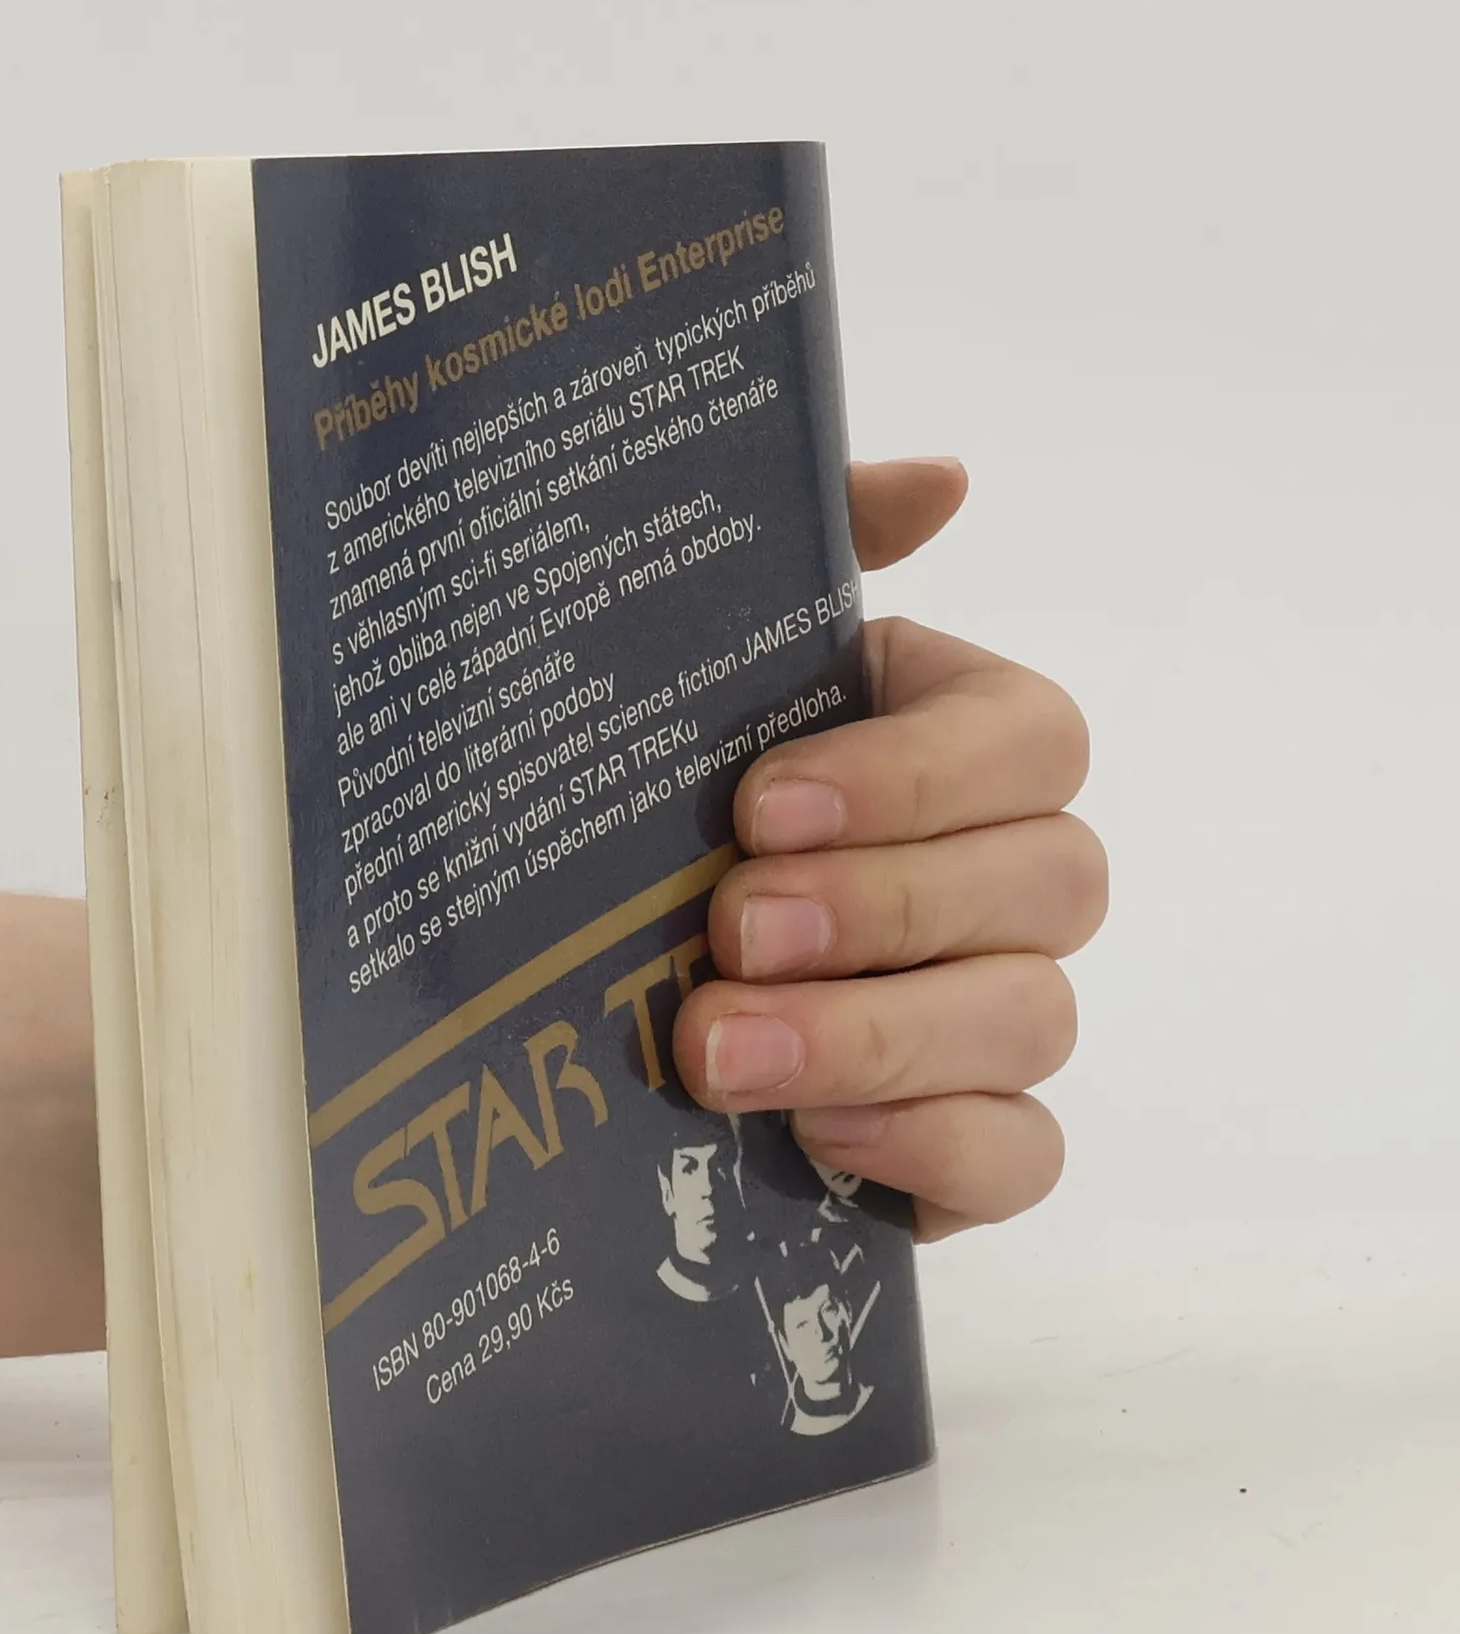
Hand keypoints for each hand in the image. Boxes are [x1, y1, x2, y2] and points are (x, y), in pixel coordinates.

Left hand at [673, 458, 1106, 1241]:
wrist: (580, 972)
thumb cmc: (661, 794)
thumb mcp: (703, 657)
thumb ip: (813, 546)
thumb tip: (943, 479)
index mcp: (960, 746)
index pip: (1028, 742)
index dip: (914, 775)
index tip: (759, 804)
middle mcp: (1006, 878)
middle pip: (1053, 885)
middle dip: (889, 908)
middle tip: (733, 929)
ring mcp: (998, 1013)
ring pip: (1033, 1021)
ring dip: (879, 1035)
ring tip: (719, 1050)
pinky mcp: (968, 1137)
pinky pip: (1022, 1154)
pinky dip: (934, 1146)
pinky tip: (818, 1134)